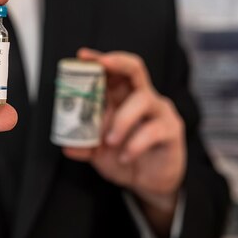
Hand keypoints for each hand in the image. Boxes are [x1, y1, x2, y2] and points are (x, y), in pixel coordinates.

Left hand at [63, 48, 185, 237]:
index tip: (82, 55)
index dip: (99, 60)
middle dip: (117, 63)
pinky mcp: (172, 130)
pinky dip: (134, 145)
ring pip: (143, 99)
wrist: (148, 182)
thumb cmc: (123, 157)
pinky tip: (125, 157)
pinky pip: (153, 130)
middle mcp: (142, 98)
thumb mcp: (97, 152)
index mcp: (121, 98)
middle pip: (135, 69)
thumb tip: (66, 146)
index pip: (112, 71)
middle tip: (102, 64)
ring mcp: (159, 112)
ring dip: (122, 120)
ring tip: (109, 141)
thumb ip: (83, 146)